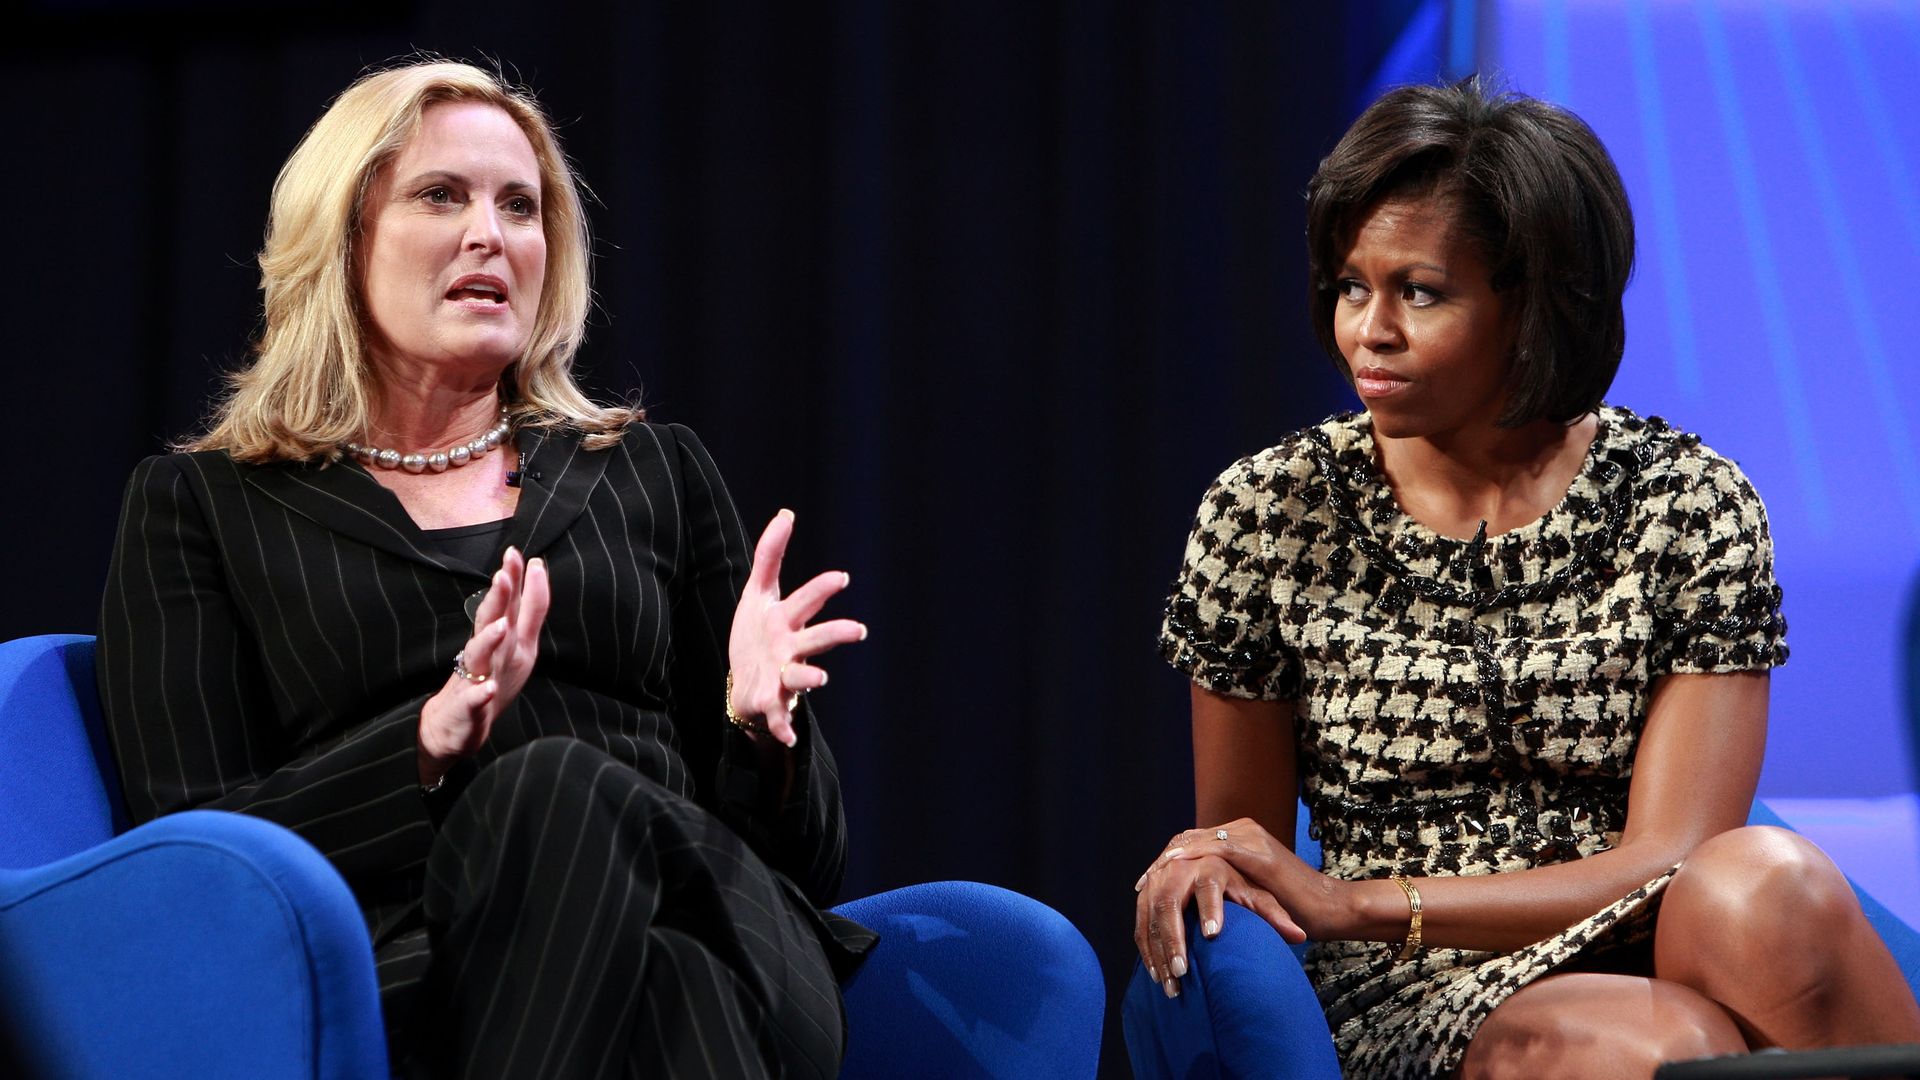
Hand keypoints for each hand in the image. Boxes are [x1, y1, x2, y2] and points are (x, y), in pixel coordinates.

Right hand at [418, 547, 550, 784]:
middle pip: (494, 621)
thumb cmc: (487, 680)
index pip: (514, 606)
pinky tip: (486, 689)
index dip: (520, 583)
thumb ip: (524, 612)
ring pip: (481, 656)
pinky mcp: (469, 707)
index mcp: (504, 641)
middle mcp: (490, 654)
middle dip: (500, 598)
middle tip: (504, 572)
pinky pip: (474, 700)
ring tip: (501, 625)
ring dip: (490, 640)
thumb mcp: (514, 645)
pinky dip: (479, 695)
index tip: (526, 555)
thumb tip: (537, 574)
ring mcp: (476, 679)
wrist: (454, 725)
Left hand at [727, 509, 866, 747]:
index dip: (822, 589)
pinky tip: (788, 737)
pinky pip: (778, 716)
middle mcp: (791, 649)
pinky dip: (783, 727)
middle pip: (815, 639)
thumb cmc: (757, 634)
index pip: (807, 601)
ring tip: (820, 680)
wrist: (743, 682)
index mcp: (787, 621)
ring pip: (800, 677)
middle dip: (835, 634)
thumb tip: (787, 513)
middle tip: (858, 630)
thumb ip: (770, 554)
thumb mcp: (758, 592)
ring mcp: (782, 677)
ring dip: (810, 678)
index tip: (841, 578)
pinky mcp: (769, 702)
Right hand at [1132, 822, 1311, 998]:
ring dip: (1158, 949)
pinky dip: (1146, 947)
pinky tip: (1157, 974)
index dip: (1210, 908)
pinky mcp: (1147, 890)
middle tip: (1183, 970)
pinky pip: (1140, 919)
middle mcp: (1182, 863)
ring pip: (1150, 912)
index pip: (1210, 883)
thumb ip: (1275, 914)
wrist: (1216, 861)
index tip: (1213, 935)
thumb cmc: (1245, 882)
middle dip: (1174, 938)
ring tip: (1171, 982)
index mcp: (1214, 860)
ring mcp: (1159, 875)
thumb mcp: (1262, 895)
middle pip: (1170, 899)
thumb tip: (1298, 936)